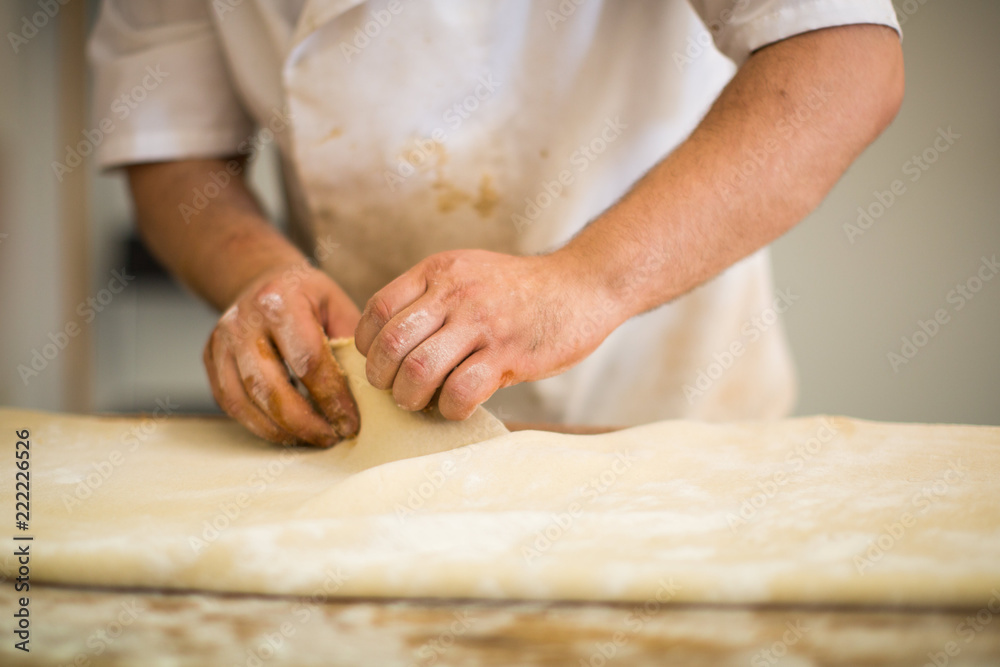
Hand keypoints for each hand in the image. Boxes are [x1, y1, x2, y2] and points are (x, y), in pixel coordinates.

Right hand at [204, 262, 361, 446]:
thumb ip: (350, 344)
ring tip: (311, 439)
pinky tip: (286, 431)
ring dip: (280, 430)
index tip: (350, 423)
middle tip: (331, 437)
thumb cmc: (307, 297)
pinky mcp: (210, 358)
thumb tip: (368, 392)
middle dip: (304, 423)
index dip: (332, 398)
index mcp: (281, 301)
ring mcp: (221, 340)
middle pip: (270, 387)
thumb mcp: (337, 305)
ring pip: (245, 401)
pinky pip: (230, 403)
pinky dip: (258, 424)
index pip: (309, 361)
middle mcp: (244, 320)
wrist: (262, 279)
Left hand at [354, 249, 617, 419]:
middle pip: (390, 344)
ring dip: (411, 397)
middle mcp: (455, 294)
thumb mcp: (468, 272)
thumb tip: (390, 343)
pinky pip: (461, 391)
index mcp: (439, 272)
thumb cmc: (520, 290)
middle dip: (382, 378)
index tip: (379, 360)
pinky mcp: (509, 354)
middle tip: (395, 390)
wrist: (581, 286)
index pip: (378, 308)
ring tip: (420, 402)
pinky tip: (457, 406)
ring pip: (419, 370)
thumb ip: (430, 297)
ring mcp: (482, 323)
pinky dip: (451, 409)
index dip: (367, 343)